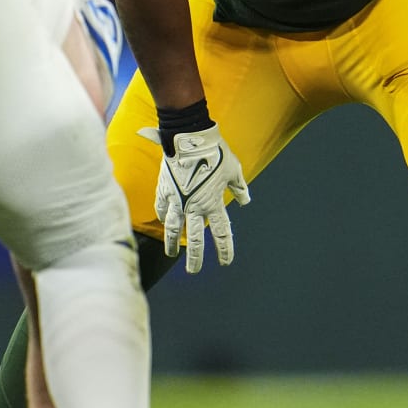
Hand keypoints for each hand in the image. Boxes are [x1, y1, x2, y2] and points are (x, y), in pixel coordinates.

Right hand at [139, 122, 250, 270]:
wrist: (190, 137)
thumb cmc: (216, 152)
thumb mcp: (234, 170)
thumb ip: (239, 188)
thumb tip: (245, 200)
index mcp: (214, 203)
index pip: (222, 233)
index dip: (225, 249)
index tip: (225, 262)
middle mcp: (195, 206)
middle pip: (195, 239)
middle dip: (195, 258)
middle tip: (193, 270)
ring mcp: (177, 200)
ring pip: (174, 229)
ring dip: (172, 243)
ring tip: (171, 254)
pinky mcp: (164, 190)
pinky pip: (162, 208)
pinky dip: (163, 217)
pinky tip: (163, 222)